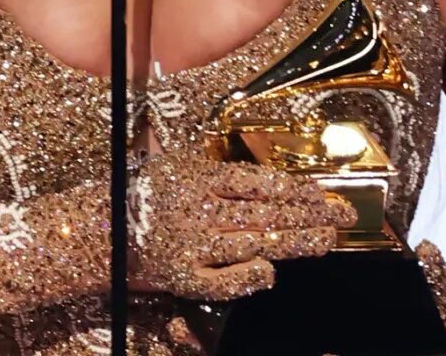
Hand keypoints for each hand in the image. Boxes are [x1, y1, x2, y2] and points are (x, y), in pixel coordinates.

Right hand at [126, 153, 357, 301]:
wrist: (103, 228)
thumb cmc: (147, 193)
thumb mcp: (178, 164)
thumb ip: (219, 170)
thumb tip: (267, 179)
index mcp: (200, 178)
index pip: (258, 181)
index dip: (295, 187)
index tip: (322, 191)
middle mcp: (199, 211)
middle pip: (265, 212)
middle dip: (308, 213)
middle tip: (341, 215)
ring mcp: (193, 246)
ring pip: (252, 244)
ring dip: (293, 242)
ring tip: (325, 239)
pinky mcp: (183, 277)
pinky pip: (220, 281)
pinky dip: (245, 277)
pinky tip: (271, 272)